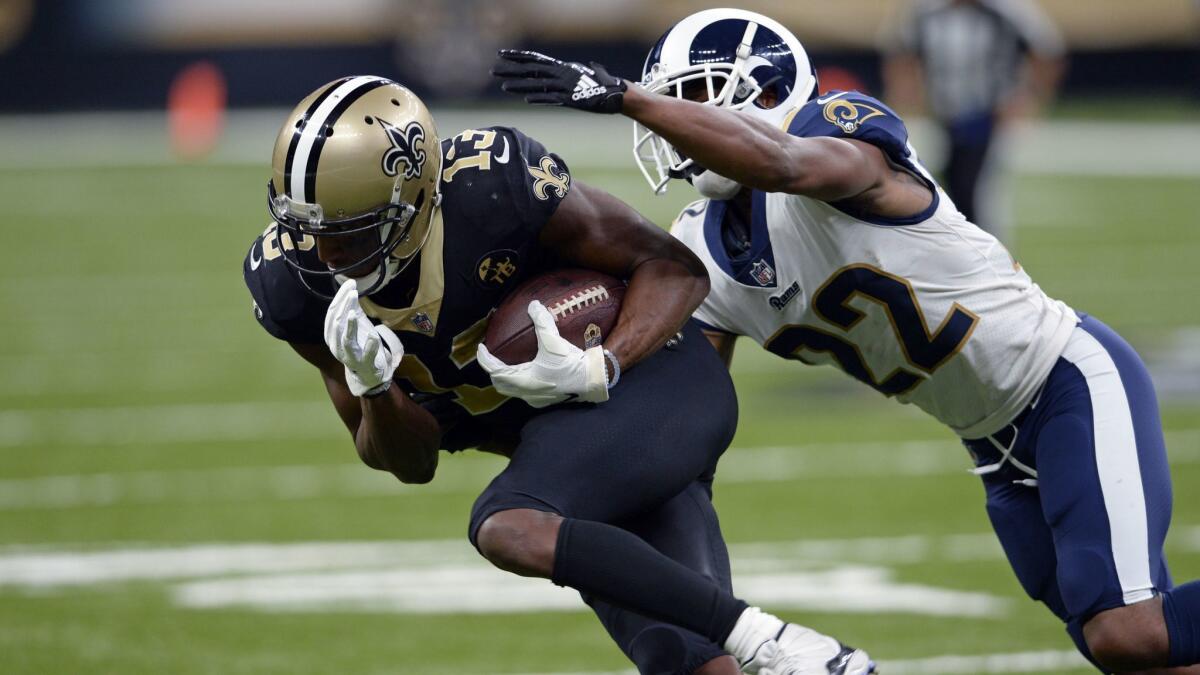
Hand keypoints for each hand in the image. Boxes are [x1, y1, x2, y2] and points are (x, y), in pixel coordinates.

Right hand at [323, 279, 403, 396]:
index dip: (339, 298)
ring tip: (353, 313)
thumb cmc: (361, 345)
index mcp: (332, 334)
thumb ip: (352, 307)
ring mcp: (349, 356)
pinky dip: (369, 345)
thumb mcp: (356, 324)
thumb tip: (351, 285)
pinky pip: (365, 355)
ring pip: (345, 341)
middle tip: (352, 293)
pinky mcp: (364, 364)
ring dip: (350, 326)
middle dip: (343, 307)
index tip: (349, 284)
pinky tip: (374, 334)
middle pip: (336, 324)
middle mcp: (336, 345)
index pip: (332, 313)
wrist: (367, 374)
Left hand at [476, 300, 608, 407]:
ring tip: (508, 365)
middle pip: (501, 384)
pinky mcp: (547, 400)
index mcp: (524, 380)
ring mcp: (537, 399)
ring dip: (507, 378)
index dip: (485, 359)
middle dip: (493, 371)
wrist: (592, 381)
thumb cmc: (571, 364)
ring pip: (513, 391)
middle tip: (492, 358)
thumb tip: (533, 305)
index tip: (481, 348)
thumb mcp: (555, 341)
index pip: (495, 370)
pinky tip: (528, 372)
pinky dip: (520, 382)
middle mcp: (527, 393)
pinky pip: (526, 393)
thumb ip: (542, 322)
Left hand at [492, 49, 625, 113]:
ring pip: (538, 85)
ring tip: (504, 87)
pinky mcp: (572, 100)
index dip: (517, 57)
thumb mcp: (587, 73)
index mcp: (562, 67)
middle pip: (532, 71)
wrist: (617, 94)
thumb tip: (579, 66)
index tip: (501, 55)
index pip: (535, 59)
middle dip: (511, 70)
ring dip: (520, 86)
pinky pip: (553, 98)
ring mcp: (566, 87)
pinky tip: (527, 99)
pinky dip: (540, 98)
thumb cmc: (603, 84)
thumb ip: (576, 71)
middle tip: (493, 71)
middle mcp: (562, 74)